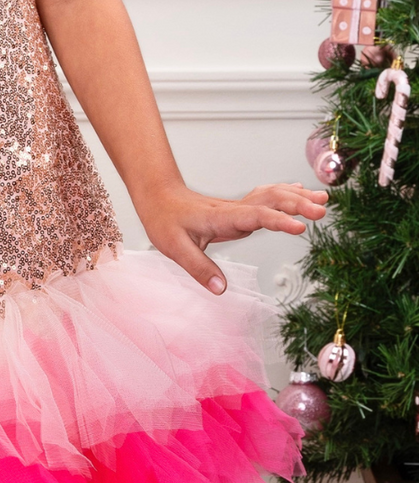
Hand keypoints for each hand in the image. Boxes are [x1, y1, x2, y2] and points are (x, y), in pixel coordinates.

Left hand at [137, 181, 327, 295]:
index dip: (278, 220)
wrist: (158, 197)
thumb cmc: (165, 220)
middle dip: (298, 204)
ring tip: (324, 200)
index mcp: (221, 218)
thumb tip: (221, 290)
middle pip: (270, 201)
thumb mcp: (175, 248)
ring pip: (272, 196)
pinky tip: (300, 193)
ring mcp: (238, 207)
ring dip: (297, 197)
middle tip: (322, 210)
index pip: (255, 216)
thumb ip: (199, 268)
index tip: (300, 226)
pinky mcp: (239, 209)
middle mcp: (234, 209)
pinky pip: (267, 198)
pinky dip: (286, 194)